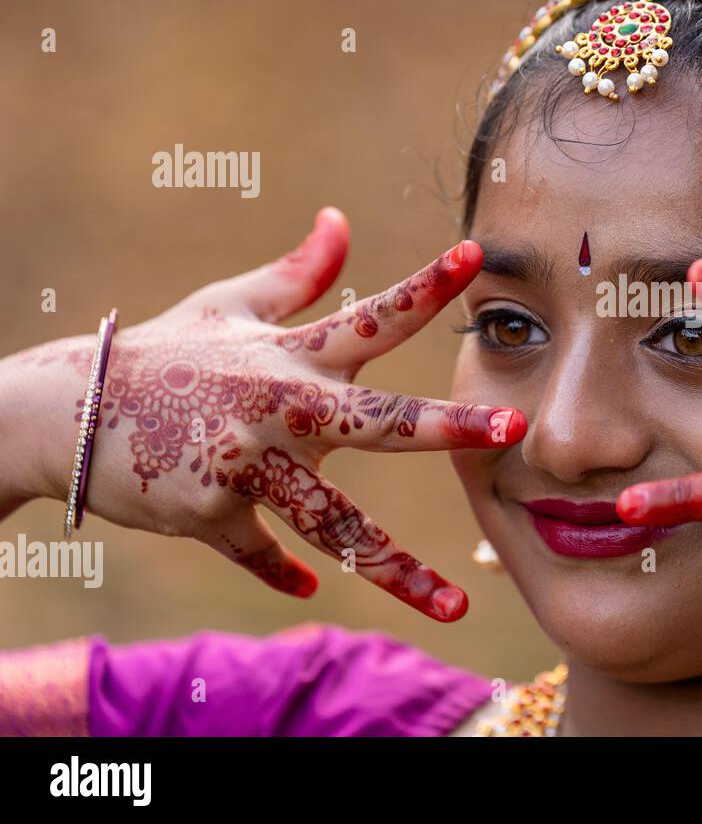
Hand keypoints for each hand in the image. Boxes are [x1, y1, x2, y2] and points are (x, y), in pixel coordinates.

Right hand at [5, 207, 524, 621]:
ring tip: (454, 605)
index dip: (425, 284)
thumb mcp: (227, 306)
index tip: (479, 253)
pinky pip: (261, 551)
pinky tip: (307, 589)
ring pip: (331, 523)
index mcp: (290, 356)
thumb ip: (297, 274)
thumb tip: (342, 218)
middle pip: (373, 419)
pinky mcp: (210, 513)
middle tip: (514, 428)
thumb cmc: (163, 354)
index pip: (370, 316)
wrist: (65, 414)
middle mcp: (277, 408)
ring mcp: (244, 465)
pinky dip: (281, 571)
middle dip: (443, 424)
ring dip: (394, 566)